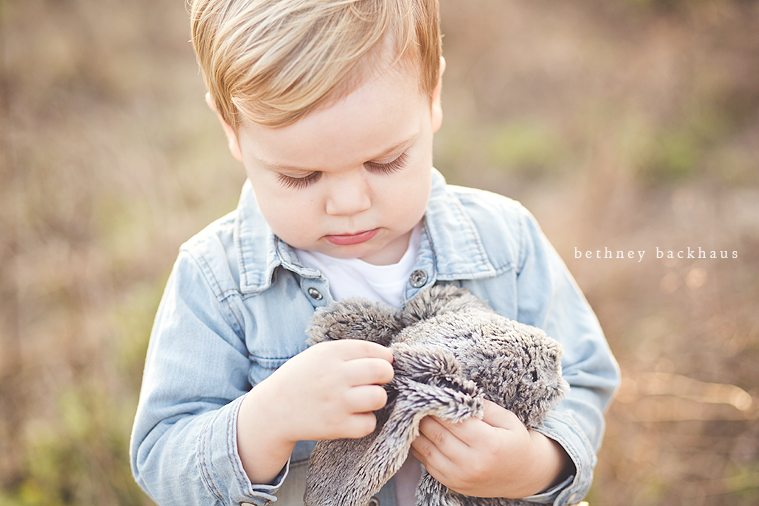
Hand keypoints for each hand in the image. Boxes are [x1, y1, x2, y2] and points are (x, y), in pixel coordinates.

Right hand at [237, 339, 393, 482]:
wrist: (273, 410)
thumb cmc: (302, 378)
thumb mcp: (319, 354)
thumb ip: (349, 352)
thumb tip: (386, 357)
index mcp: (330, 353)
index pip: (374, 350)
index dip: (383, 357)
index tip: (380, 363)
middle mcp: (334, 375)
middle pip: (382, 371)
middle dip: (385, 375)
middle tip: (377, 381)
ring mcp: (336, 402)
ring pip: (379, 397)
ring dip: (376, 398)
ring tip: (365, 399)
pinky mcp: (336, 427)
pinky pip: (369, 423)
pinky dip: (365, 421)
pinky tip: (354, 416)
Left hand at [410, 400, 571, 497]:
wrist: (523, 476)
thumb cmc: (515, 443)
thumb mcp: (507, 419)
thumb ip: (483, 406)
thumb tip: (457, 393)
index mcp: (489, 444)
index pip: (453, 421)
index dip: (437, 406)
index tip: (428, 392)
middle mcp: (473, 464)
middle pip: (436, 434)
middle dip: (423, 415)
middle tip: (415, 400)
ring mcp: (460, 477)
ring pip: (427, 449)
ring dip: (416, 430)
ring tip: (412, 414)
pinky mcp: (452, 484)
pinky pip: (427, 463)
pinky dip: (419, 446)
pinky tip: (419, 432)